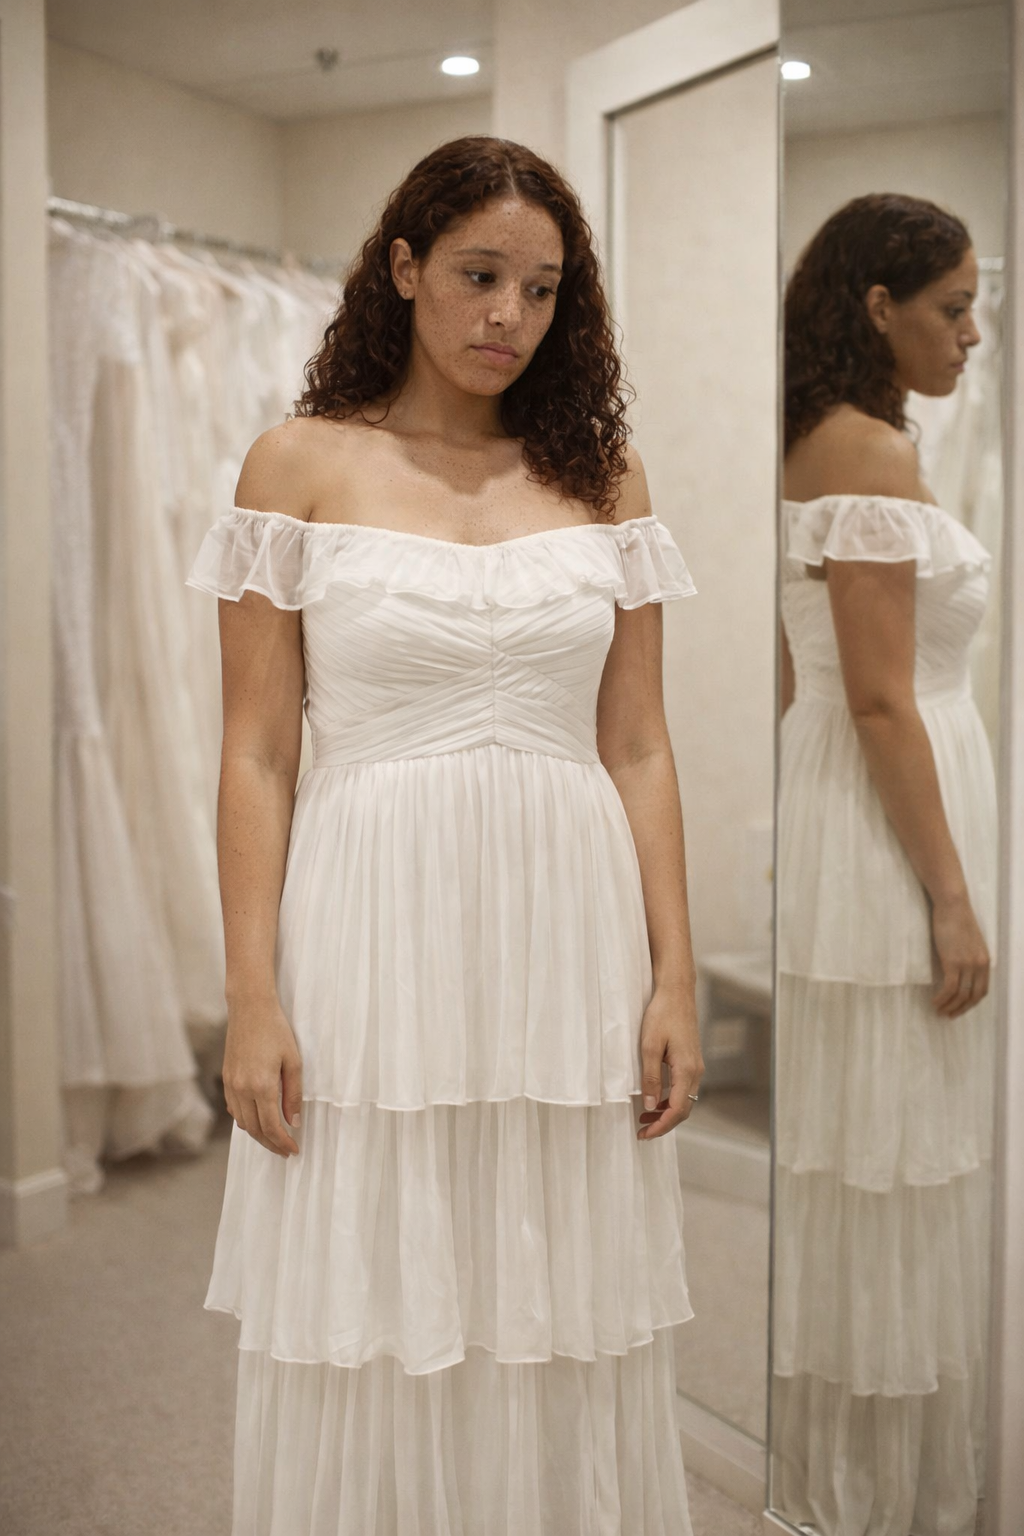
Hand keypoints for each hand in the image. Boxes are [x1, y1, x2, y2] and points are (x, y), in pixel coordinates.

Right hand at [222, 994, 303, 1156]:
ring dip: (258, 1134)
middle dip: (270, 1144)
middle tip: (285, 1151)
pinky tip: (258, 1119)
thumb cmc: (276, 1031)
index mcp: (261, 1086)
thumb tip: (293, 1122)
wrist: (250, 1008)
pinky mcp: (226, 1078)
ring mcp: (231, 1084)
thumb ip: (293, 1095)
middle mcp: (242, 1089)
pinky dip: (246, 1120)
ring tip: (274, 1138)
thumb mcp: (293, 1062)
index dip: (283, 1142)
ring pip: (242, 1122)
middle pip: (254, 1130)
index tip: (294, 1150)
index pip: (271, 1127)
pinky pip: (234, 1109)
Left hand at [637, 985, 703, 1139]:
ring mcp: (696, 1067)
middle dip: (663, 1124)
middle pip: (683, 1110)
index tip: (644, 1134)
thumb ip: (650, 1077)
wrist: (677, 992)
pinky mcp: (691, 1061)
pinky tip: (656, 1100)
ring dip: (666, 1113)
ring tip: (645, 1118)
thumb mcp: (649, 1046)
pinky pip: (684, 1089)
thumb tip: (650, 1105)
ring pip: (684, 1101)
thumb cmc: (662, 1014)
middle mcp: (696, 1072)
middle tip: (642, 1132)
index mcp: (687, 1070)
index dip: (660, 1126)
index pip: (677, 1110)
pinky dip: (670, 1100)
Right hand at [930, 891, 989, 1017]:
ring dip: (949, 1006)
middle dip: (960, 1009)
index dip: (970, 1004)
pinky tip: (935, 1001)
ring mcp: (967, 964)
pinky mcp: (953, 962)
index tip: (959, 1009)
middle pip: (973, 997)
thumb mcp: (969, 942)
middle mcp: (979, 965)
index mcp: (985, 961)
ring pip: (960, 995)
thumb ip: (968, 957)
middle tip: (948, 1015)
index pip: (982, 991)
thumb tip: (959, 971)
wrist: (953, 905)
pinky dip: (942, 998)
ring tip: (938, 1010)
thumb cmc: (957, 919)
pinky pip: (950, 988)